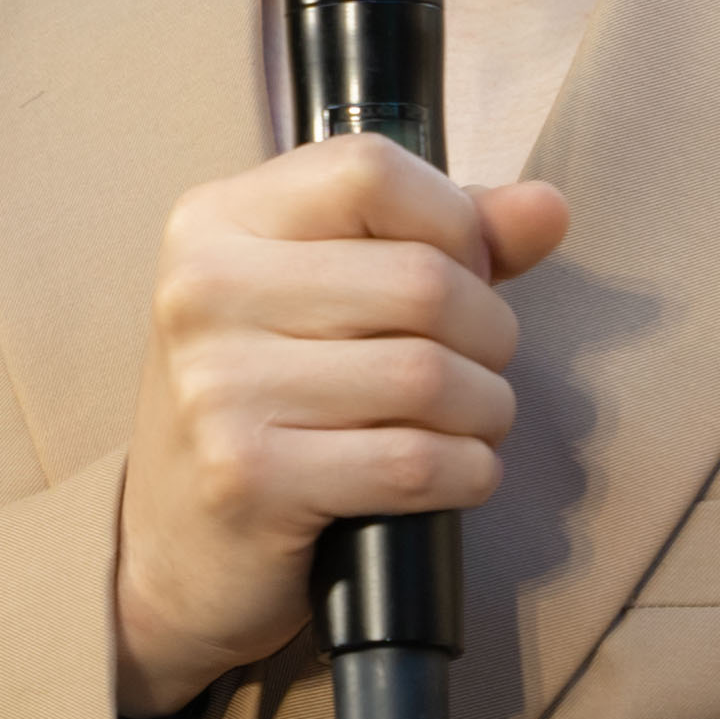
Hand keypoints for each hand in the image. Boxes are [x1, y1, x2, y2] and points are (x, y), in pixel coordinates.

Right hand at [111, 139, 570, 714]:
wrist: (172, 547)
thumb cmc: (268, 401)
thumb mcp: (328, 294)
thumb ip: (439, 238)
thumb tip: (548, 209)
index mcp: (216, 221)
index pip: (372, 171)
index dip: (452, 221)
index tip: (460, 270)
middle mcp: (204, 291)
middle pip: (423, 280)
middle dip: (489, 332)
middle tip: (476, 366)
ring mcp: (218, 387)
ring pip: (430, 376)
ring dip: (486, 409)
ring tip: (469, 421)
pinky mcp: (249, 479)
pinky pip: (415, 462)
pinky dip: (467, 471)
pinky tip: (453, 472)